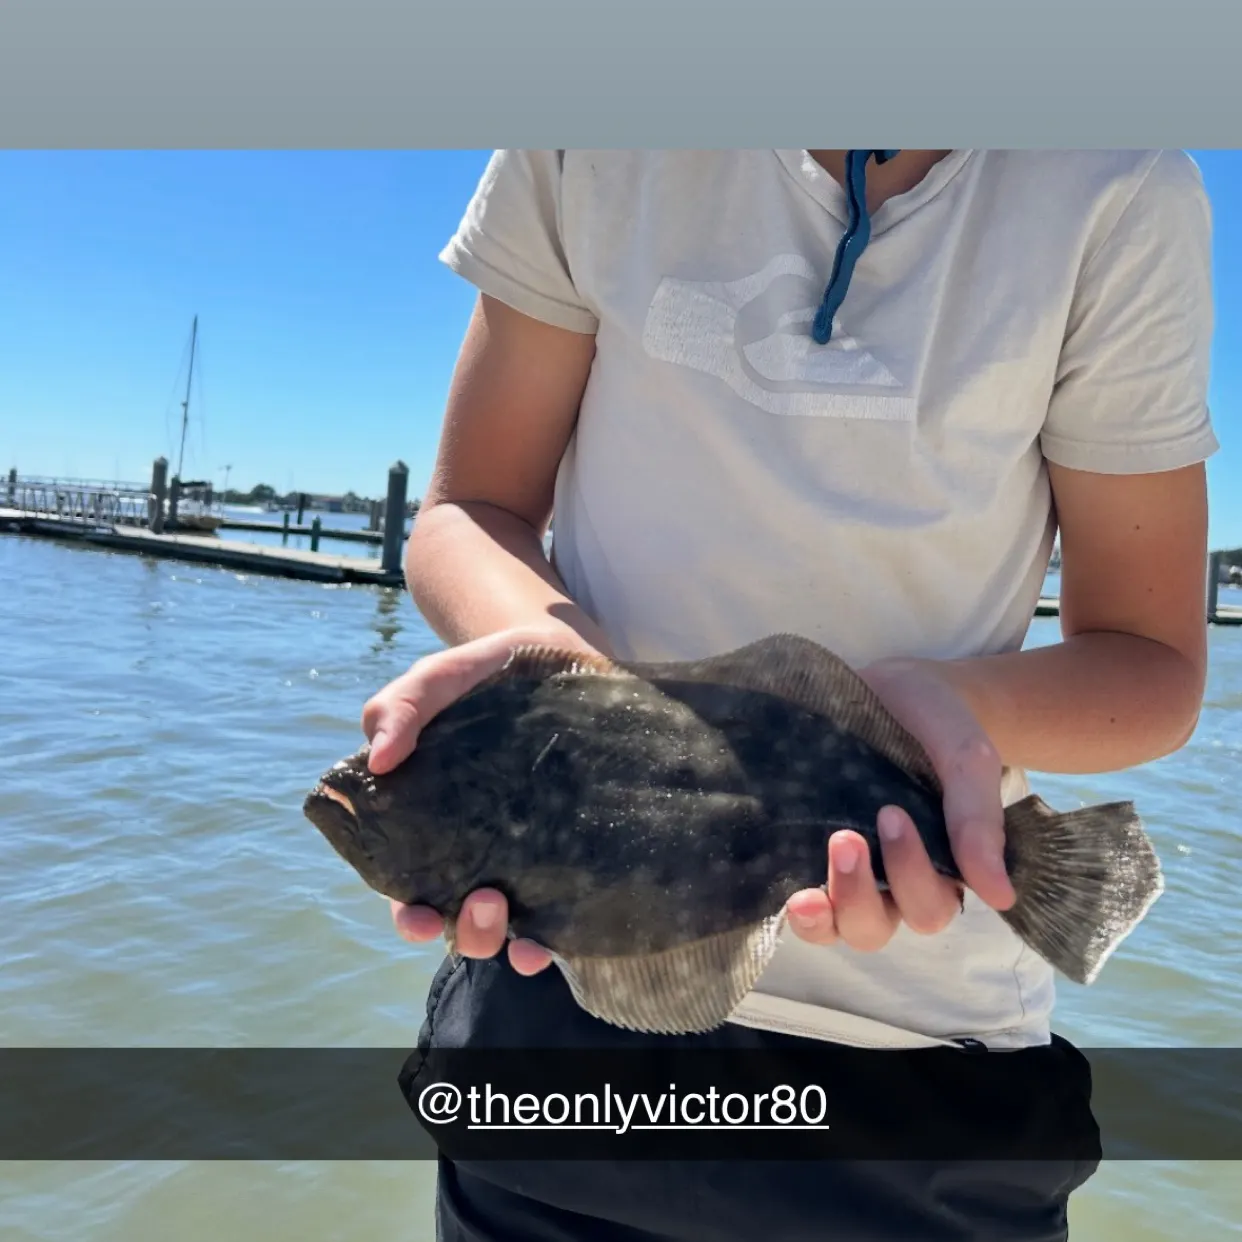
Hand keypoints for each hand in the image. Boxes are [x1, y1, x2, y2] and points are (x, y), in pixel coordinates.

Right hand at [362, 623, 601, 975]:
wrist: (559, 653)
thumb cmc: (485, 675)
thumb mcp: (437, 678)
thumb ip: (400, 708)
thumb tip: (378, 759)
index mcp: (433, 824)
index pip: (411, 887)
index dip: (410, 914)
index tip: (418, 913)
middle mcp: (481, 851)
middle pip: (462, 920)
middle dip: (466, 932)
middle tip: (483, 903)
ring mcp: (530, 854)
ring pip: (512, 926)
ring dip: (504, 938)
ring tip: (511, 907)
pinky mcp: (575, 848)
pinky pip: (564, 909)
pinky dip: (554, 936)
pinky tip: (557, 937)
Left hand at [782, 657, 1016, 952]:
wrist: (895, 685)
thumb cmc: (939, 724)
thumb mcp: (966, 756)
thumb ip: (978, 818)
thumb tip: (1001, 896)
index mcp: (939, 868)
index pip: (928, 906)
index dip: (911, 875)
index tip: (892, 813)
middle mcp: (889, 883)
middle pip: (874, 928)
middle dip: (858, 896)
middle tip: (846, 838)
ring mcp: (842, 873)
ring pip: (834, 927)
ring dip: (821, 919)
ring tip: (804, 896)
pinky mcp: (802, 853)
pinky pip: (798, 903)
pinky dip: (792, 908)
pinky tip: (781, 893)